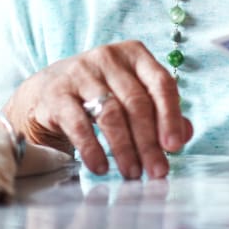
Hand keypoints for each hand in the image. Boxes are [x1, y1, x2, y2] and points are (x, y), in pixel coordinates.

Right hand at [2, 41, 192, 179]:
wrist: (44, 93)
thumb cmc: (99, 95)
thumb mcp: (131, 96)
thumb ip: (160, 113)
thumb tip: (184, 135)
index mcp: (134, 55)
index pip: (161, 84)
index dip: (171, 116)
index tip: (175, 147)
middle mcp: (108, 58)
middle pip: (137, 103)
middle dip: (149, 142)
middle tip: (157, 171)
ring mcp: (81, 73)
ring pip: (111, 114)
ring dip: (125, 149)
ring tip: (133, 174)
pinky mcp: (57, 94)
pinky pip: (79, 124)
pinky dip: (92, 149)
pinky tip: (100, 168)